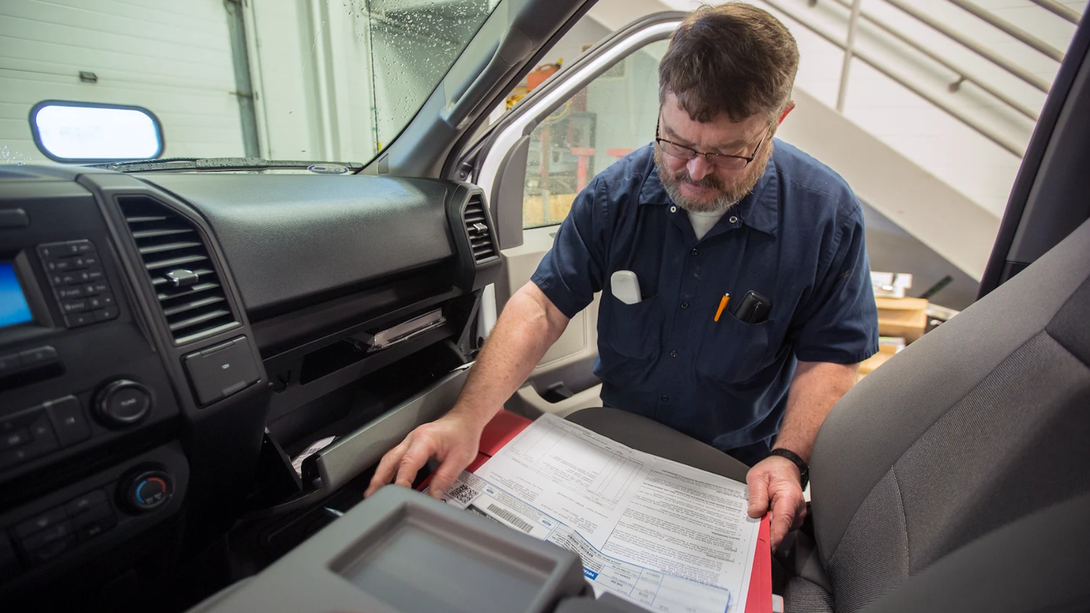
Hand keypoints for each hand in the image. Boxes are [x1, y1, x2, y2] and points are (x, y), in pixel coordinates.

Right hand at [364, 412, 482, 498]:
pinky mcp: (411, 444)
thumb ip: (444, 479)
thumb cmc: (463, 434)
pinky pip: (395, 457)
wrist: (465, 419)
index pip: (407, 464)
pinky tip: (386, 480)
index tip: (398, 496)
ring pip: (389, 458)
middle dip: (379, 479)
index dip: (401, 482)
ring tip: (374, 492)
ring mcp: (410, 440)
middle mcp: (412, 439)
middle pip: (389, 460)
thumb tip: (433, 496)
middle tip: (371, 496)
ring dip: (380, 475)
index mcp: (424, 440)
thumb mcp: (460, 459)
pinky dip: (388, 470)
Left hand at [746, 455, 806, 551]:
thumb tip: (754, 513)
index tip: (765, 548)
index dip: (774, 537)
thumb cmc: (773, 470)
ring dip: (766, 526)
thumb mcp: (757, 477)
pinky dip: (769, 524)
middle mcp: (796, 509)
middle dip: (763, 531)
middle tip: (748, 528)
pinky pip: (779, 526)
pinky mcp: (792, 519)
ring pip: (779, 529)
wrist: (785, 466)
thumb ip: (756, 495)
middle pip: (779, 529)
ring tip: (757, 512)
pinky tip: (762, 515)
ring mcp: (796, 516)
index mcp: (789, 498)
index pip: (782, 522)